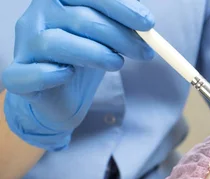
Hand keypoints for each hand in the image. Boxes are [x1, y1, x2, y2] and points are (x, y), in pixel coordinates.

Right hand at [2, 0, 154, 150]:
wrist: (60, 96)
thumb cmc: (84, 59)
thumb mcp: (107, 38)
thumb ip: (123, 25)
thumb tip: (147, 21)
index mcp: (58, 0)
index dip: (120, 7)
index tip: (148, 24)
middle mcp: (37, 16)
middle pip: (80, 19)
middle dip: (119, 36)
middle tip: (146, 52)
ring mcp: (24, 44)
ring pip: (57, 43)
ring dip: (95, 54)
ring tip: (118, 64)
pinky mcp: (18, 75)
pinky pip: (30, 73)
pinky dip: (49, 74)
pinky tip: (68, 75)